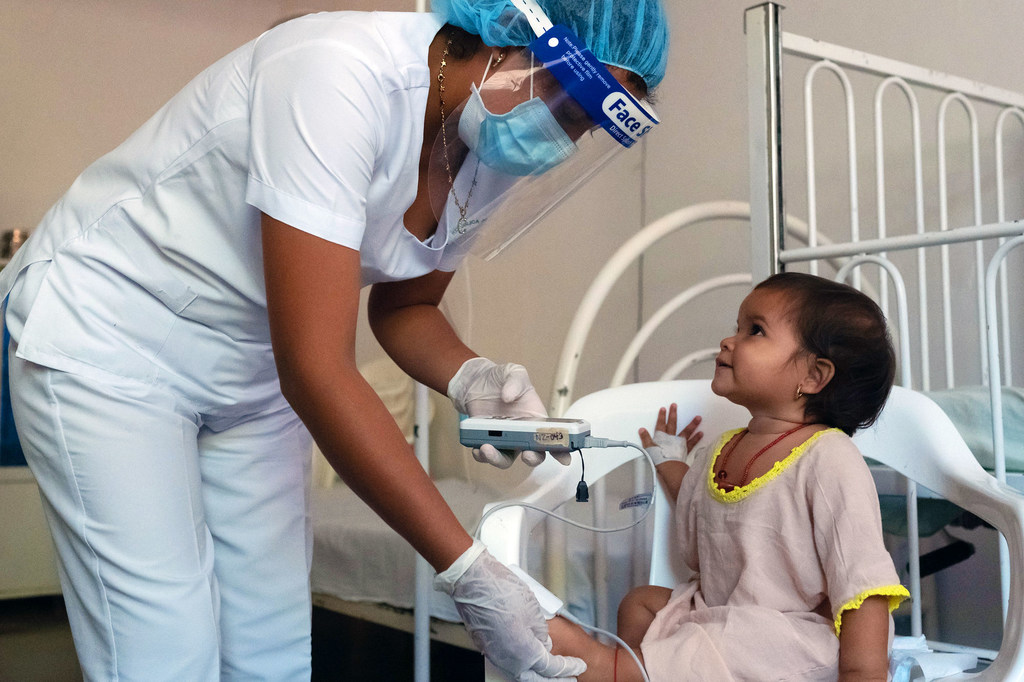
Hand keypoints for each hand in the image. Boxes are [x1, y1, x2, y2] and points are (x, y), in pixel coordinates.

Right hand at [435, 541, 586, 680]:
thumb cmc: (501, 592)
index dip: (568, 668)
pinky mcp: (486, 646)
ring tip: (549, 672)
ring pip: (519, 673)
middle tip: (568, 678)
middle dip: (553, 680)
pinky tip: (527, 660)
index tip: (579, 667)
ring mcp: (494, 654)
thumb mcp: (534, 611)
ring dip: (536, 675)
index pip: (552, 668)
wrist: (473, 582)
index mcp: (524, 652)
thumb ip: (542, 634)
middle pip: (534, 678)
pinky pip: (507, 663)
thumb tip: (543, 644)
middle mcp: (508, 659)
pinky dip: (521, 665)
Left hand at [448, 357, 569, 467]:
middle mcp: (523, 435)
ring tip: (487, 448)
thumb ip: (515, 381)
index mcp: (537, 420)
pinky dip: (481, 455)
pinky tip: (476, 447)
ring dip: (498, 459)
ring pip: (506, 459)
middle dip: (532, 458)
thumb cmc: (501, 379)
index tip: (564, 459)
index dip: (562, 451)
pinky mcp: (486, 441)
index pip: (553, 438)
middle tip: (527, 455)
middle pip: (533, 455)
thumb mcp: (513, 372)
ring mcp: (505, 440)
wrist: (476, 382)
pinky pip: (485, 455)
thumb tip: (508, 397)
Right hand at [638, 403, 702, 465]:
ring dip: (692, 424)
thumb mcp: (648, 449)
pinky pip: (692, 442)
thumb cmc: (660, 460)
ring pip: (686, 431)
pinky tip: (701, 433)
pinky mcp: (685, 450)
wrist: (670, 468)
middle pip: (672, 423)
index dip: (662, 416)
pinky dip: (697, 438)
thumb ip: (645, 438)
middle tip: (675, 406)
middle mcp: (671, 438)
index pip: (660, 424)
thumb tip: (642, 430)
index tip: (664, 409)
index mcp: (661, 437)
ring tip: (697, 417)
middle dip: (673, 414)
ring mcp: (679, 443)